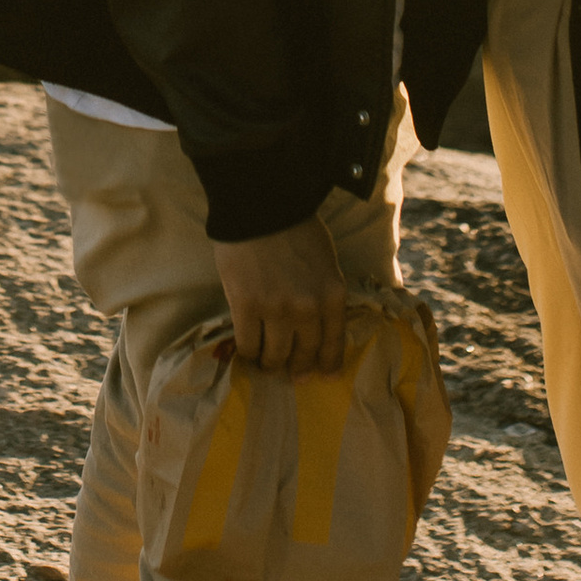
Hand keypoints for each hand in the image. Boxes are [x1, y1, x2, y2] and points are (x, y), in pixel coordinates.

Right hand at [212, 215, 346, 377]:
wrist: (260, 204)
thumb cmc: (295, 229)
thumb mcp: (325, 262)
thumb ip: (324, 294)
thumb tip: (316, 325)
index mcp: (333, 295)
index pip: (333, 344)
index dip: (327, 365)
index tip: (321, 375)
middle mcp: (309, 309)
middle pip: (304, 355)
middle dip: (297, 368)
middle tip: (290, 373)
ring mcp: (276, 310)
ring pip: (275, 355)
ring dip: (270, 363)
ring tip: (265, 361)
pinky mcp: (246, 306)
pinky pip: (247, 344)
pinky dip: (247, 352)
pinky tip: (246, 350)